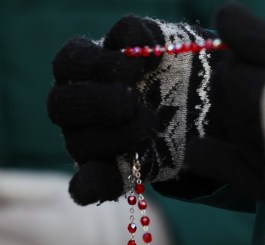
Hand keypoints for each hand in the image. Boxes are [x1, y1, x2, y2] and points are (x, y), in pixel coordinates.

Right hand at [47, 15, 226, 205]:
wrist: (203, 108)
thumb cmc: (175, 69)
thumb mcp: (165, 45)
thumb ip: (144, 39)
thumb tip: (127, 44)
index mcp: (84, 67)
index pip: (68, 63)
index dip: (95, 65)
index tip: (134, 67)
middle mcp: (78, 106)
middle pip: (61, 105)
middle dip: (100, 103)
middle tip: (134, 101)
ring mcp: (89, 142)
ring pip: (78, 145)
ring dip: (114, 137)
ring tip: (150, 126)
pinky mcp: (110, 173)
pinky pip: (87, 185)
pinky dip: (90, 187)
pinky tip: (100, 184)